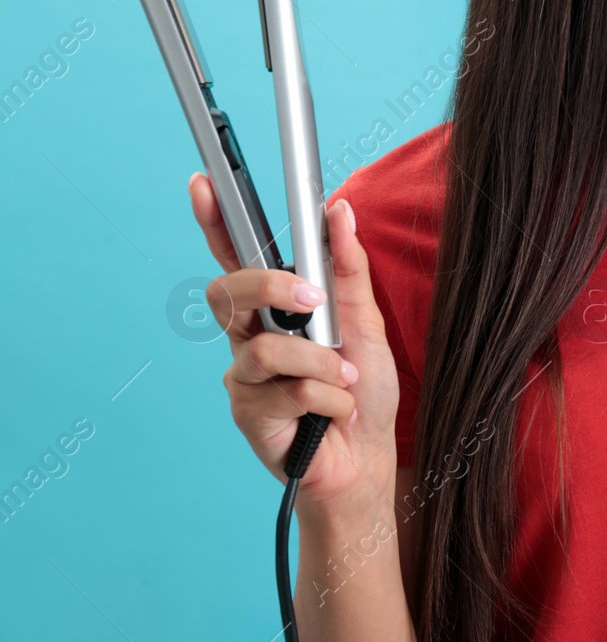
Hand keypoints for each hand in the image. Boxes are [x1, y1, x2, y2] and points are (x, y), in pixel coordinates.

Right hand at [188, 172, 400, 517]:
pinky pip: (288, 390)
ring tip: (343, 379)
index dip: (215, 221)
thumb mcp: (366, 321)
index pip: (236, 258)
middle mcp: (249, 338)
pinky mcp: (247, 415)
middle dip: (271, 288)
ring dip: (321, 362)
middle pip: (227, 292)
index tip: (204, 183)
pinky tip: (336, 411)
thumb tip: (338, 210)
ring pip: (266, 348)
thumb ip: (349, 268)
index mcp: (275, 310)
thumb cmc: (363, 390)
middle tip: (314, 301)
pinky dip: (328, 397)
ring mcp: (243, 377)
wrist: (369, 458)